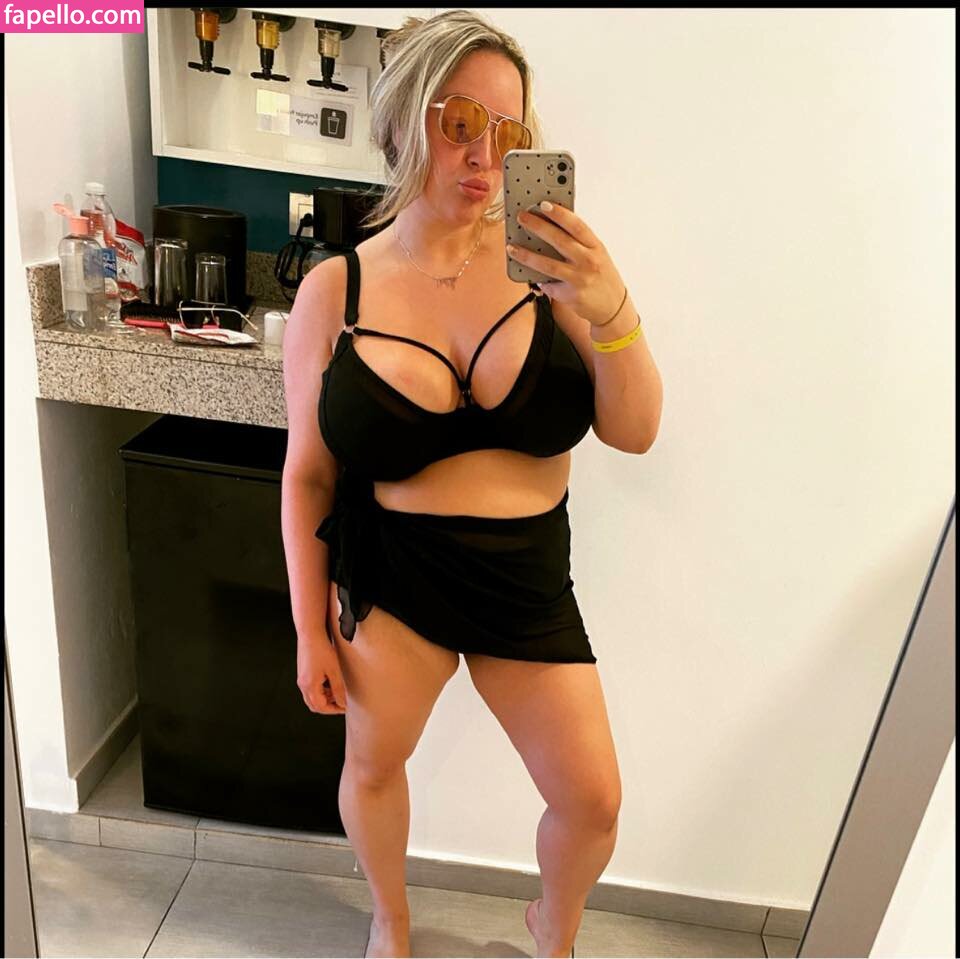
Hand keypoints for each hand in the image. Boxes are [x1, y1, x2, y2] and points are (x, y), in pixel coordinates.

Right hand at [297, 632, 346, 713]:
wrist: (310, 634)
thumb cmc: (321, 649)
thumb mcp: (334, 671)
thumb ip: (338, 689)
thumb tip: (342, 703)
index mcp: (310, 686)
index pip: (321, 707)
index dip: (333, 709)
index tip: (344, 707)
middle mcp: (303, 685)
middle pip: (314, 705)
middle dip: (328, 706)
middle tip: (341, 703)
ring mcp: (301, 679)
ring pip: (312, 698)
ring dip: (324, 699)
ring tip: (337, 693)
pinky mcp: (302, 674)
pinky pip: (310, 689)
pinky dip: (320, 691)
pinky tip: (329, 684)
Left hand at [506, 201, 625, 325]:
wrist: (613, 307)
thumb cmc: (603, 278)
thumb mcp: (598, 256)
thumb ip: (579, 244)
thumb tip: (551, 230)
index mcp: (596, 247)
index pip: (577, 225)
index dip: (560, 213)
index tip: (544, 204)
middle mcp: (589, 261)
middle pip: (559, 240)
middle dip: (538, 227)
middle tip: (522, 218)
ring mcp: (580, 278)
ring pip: (548, 264)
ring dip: (527, 255)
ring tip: (512, 248)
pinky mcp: (570, 295)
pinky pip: (548, 284)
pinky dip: (538, 279)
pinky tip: (529, 275)